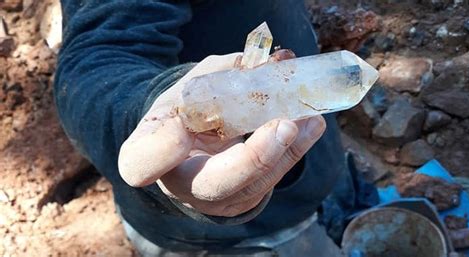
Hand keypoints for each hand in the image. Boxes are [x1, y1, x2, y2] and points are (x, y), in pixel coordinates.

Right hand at [118, 53, 325, 216]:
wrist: (187, 147)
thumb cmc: (182, 114)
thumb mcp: (187, 89)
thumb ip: (221, 75)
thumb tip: (271, 62)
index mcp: (147, 155)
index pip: (142, 163)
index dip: (159, 151)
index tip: (179, 126)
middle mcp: (180, 185)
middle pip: (215, 184)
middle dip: (255, 158)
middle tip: (284, 125)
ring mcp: (213, 199)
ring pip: (255, 186)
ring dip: (288, 151)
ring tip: (309, 117)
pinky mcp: (241, 201)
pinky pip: (270, 182)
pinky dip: (293, 153)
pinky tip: (311, 127)